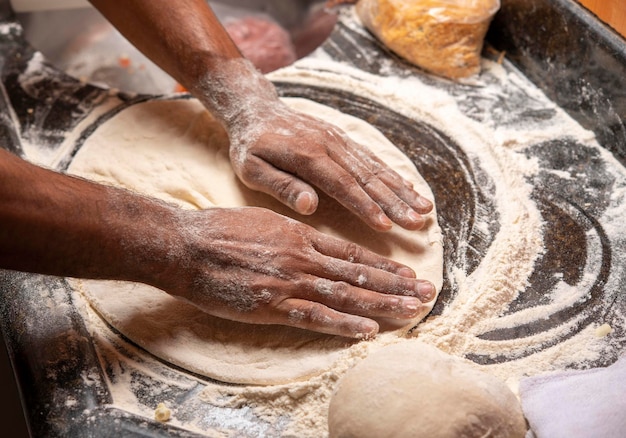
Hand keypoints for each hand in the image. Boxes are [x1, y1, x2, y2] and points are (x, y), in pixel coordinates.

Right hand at [158, 207, 435, 338]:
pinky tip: (368, 329)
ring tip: (411, 310)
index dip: (383, 264)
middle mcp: (303, 257)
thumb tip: (314, 238)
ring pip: (346, 293)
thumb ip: (293, 233)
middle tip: (426, 293)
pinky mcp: (273, 304)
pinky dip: (345, 323)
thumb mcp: (264, 221)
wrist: (188, 246)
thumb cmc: (221, 231)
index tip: (407, 272)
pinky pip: (316, 316)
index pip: (352, 252)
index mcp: (300, 235)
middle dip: (396, 284)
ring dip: (382, 303)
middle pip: (359, 272)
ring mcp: (290, 281)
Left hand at [228, 100, 434, 231]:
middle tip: (417, 223)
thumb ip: (280, 185)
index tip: (386, 226)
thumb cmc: (250, 145)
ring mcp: (339, 140)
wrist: (255, 108)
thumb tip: (309, 205)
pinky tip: (409, 188)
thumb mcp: (252, 168)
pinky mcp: (342, 139)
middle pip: (368, 177)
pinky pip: (371, 158)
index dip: (365, 206)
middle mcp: (330, 145)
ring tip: (425, 209)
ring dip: (401, 190)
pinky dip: (392, 174)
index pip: (342, 185)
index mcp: (307, 155)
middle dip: (395, 202)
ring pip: (375, 168)